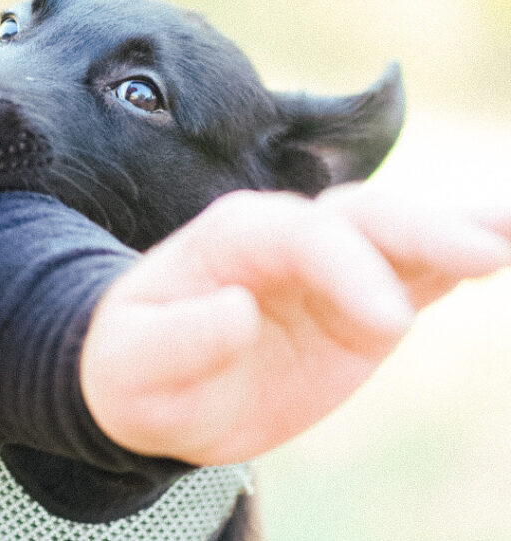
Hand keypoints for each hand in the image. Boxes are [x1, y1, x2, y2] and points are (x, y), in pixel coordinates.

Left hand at [80, 185, 510, 465]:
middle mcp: (289, 237)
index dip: (346, 269)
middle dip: (423, 230)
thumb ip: (176, 340)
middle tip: (486, 255)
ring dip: (460, 228)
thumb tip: (238, 311)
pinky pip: (418, 274)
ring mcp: (331, 267)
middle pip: (363, 217)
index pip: (300, 234)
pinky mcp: (361, 301)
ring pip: (402, 234)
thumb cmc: (136, 371)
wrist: (157, 387)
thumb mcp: (131, 366)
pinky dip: (461, 260)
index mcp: (233, 236)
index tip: (385, 325)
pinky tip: (503, 247)